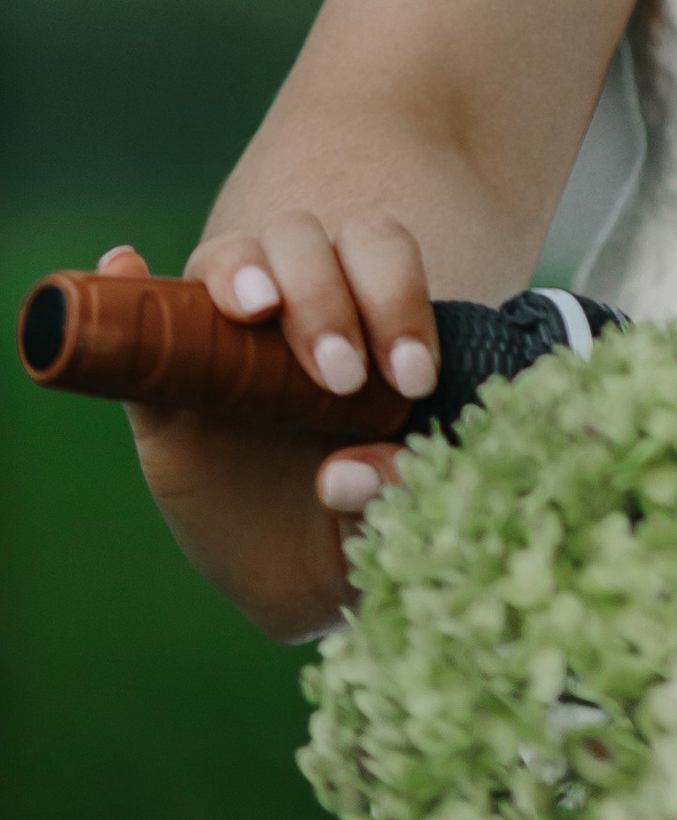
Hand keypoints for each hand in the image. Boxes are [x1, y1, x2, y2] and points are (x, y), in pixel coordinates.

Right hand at [105, 215, 440, 640]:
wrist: (293, 578)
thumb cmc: (361, 524)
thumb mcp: (389, 521)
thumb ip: (391, 494)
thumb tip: (341, 476)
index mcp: (366, 320)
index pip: (381, 256)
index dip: (397, 298)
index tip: (411, 378)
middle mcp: (294, 311)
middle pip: (304, 241)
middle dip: (323, 294)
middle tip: (339, 377)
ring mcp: (222, 346)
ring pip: (229, 260)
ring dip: (242, 270)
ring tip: (257, 306)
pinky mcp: (160, 396)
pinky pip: (141, 328)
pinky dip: (126, 286)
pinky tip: (123, 261)